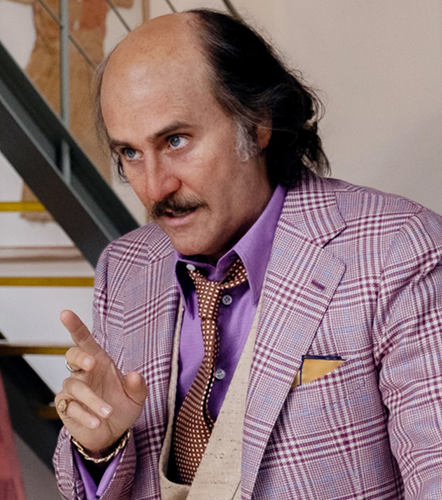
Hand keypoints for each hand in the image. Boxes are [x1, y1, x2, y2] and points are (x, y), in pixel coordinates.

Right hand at [55, 310, 146, 454]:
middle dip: (80, 357)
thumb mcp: (137, 396)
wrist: (112, 432)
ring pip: (75, 386)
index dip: (75, 326)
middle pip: (72, 355)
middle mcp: (84, 372)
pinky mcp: (66, 407)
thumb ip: (138, 385)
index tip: (65, 313)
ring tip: (107, 413)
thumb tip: (135, 375)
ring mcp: (73, 389)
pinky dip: (85, 415)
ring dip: (92, 400)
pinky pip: (71, 407)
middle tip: (92, 364)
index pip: (85, 340)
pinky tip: (96, 422)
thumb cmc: (122, 406)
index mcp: (100, 361)